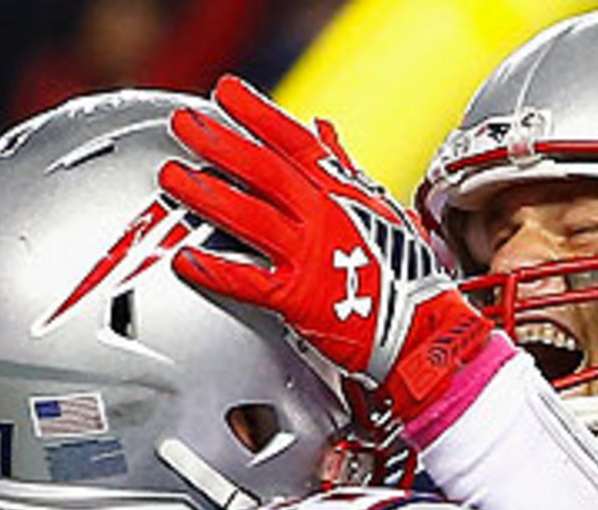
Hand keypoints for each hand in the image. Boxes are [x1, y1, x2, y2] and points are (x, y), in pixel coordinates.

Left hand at [159, 75, 491, 419]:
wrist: (422, 328)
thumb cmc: (405, 273)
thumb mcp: (380, 208)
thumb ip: (342, 169)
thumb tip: (321, 131)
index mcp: (342, 193)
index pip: (295, 142)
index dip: (258, 114)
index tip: (226, 93)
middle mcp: (324, 217)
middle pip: (266, 170)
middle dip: (222, 143)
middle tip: (186, 125)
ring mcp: (310, 255)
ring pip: (252, 216)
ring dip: (209, 195)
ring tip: (175, 177)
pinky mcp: (299, 298)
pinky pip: (249, 281)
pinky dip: (216, 270)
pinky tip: (186, 259)